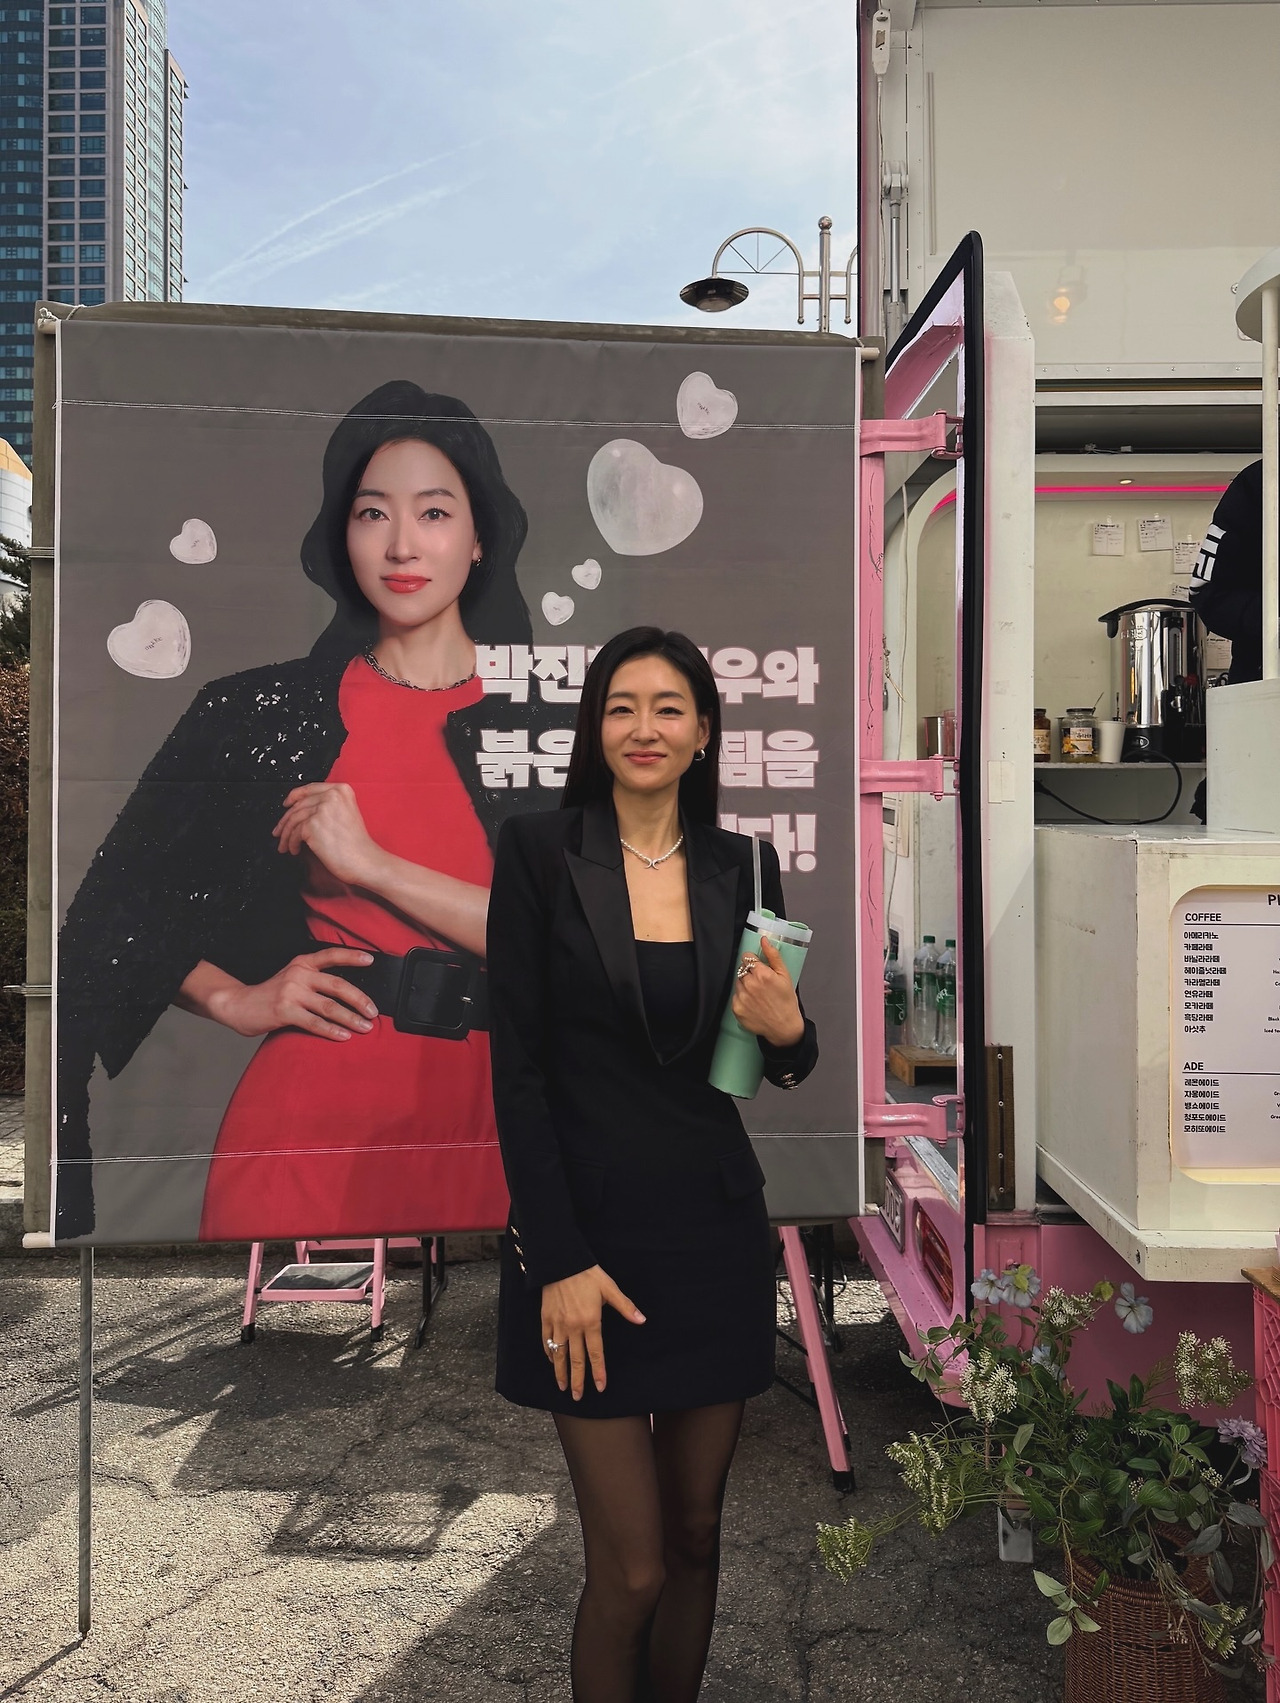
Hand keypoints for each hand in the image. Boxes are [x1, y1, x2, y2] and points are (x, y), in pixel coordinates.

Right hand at [207, 947, 378, 1040]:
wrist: (237, 1004)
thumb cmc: (269, 994)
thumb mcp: (291, 978)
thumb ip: (314, 980)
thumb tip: (347, 994)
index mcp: (302, 963)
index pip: (331, 955)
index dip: (352, 956)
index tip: (370, 961)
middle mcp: (298, 974)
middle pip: (338, 985)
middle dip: (360, 1000)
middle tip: (374, 1012)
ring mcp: (291, 993)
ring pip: (329, 1006)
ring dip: (351, 1018)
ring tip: (365, 1027)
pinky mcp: (284, 1011)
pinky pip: (314, 1023)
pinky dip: (332, 1030)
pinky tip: (344, 1036)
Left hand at [273, 782, 384, 888]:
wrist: (364, 860)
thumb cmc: (357, 845)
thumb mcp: (346, 814)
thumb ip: (327, 806)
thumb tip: (300, 810)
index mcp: (342, 790)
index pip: (310, 789)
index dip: (295, 796)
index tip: (286, 804)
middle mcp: (332, 795)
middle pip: (299, 805)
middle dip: (285, 820)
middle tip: (279, 831)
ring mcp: (322, 809)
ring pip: (293, 819)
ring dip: (286, 835)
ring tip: (286, 845)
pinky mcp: (312, 825)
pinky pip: (294, 833)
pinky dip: (291, 843)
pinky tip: (295, 850)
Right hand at [541, 1265, 644, 1399]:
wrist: (560, 1261)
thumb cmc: (587, 1274)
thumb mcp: (610, 1288)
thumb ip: (625, 1307)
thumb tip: (642, 1320)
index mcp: (591, 1321)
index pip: (595, 1353)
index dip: (598, 1372)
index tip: (600, 1387)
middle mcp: (573, 1327)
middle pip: (575, 1359)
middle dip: (577, 1380)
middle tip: (578, 1397)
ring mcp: (558, 1324)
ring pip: (559, 1354)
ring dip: (560, 1373)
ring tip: (562, 1387)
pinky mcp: (545, 1318)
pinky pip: (546, 1341)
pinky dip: (549, 1354)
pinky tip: (552, 1362)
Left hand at [732, 935, 804, 1048]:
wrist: (783, 1027)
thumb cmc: (786, 1001)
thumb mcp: (785, 975)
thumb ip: (773, 955)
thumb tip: (764, 940)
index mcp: (762, 974)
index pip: (747, 957)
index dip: (754, 961)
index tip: (759, 967)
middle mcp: (749, 985)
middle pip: (741, 969)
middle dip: (750, 973)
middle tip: (761, 983)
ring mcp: (741, 997)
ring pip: (738, 982)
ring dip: (745, 985)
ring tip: (758, 994)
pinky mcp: (736, 1008)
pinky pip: (735, 996)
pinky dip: (742, 998)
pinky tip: (753, 1003)